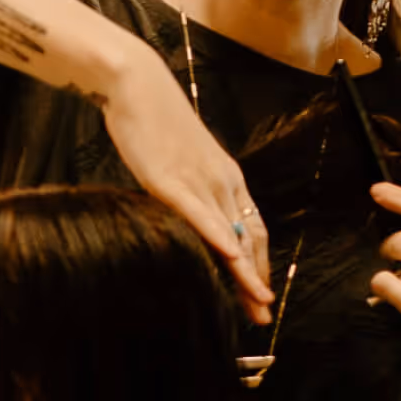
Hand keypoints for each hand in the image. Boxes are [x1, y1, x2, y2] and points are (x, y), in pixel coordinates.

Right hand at [100, 52, 272, 322]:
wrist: (137, 86)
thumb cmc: (156, 124)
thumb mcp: (183, 162)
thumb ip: (194, 192)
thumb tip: (195, 219)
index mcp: (227, 178)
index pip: (252, 229)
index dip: (259, 265)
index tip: (261, 295)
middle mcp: (222, 182)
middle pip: (248, 238)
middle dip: (256, 280)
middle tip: (263, 314)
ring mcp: (199, 180)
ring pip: (229, 234)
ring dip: (244, 272)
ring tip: (254, 303)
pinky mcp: (171, 178)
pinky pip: (199, 214)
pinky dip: (216, 238)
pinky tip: (229, 259)